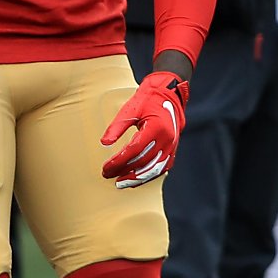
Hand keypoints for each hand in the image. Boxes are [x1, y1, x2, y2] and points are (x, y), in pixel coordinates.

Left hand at [100, 71, 188, 187]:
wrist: (169, 94)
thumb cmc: (148, 100)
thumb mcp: (130, 109)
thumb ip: (117, 126)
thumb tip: (104, 143)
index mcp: (156, 127)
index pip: (134, 150)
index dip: (119, 161)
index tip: (106, 167)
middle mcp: (166, 139)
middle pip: (143, 162)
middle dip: (124, 171)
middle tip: (108, 175)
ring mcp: (171, 146)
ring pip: (153, 169)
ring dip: (136, 178)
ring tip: (120, 183)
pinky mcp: (172, 150)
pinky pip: (161, 168)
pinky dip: (148, 175)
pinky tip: (135, 179)